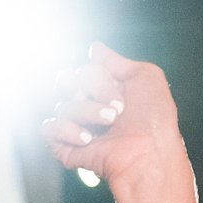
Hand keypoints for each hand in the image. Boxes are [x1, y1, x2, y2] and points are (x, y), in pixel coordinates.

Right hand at [41, 44, 186, 191]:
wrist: (148, 153)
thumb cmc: (154, 119)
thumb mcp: (147, 77)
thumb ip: (118, 61)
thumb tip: (94, 49)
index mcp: (106, 92)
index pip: (83, 70)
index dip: (98, 77)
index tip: (122, 94)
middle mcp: (90, 107)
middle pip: (66, 81)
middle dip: (90, 89)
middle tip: (116, 108)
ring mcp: (78, 127)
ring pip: (62, 105)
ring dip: (88, 112)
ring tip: (110, 125)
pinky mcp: (66, 147)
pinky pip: (48, 128)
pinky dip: (67, 130)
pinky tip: (88, 139)